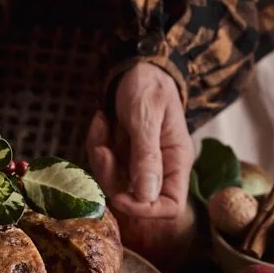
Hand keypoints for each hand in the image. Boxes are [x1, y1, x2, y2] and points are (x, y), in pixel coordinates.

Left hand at [87, 63, 192, 222]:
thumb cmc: (148, 86)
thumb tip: (147, 197)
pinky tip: (100, 121)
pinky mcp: (122, 154)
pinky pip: (103, 164)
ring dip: (99, 157)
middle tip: (102, 147)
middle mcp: (160, 167)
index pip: (169, 206)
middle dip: (110, 176)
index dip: (144, 208)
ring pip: (113, 181)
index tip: (119, 194)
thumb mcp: (145, 117)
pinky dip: (96, 144)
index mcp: (176, 161)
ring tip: (101, 123)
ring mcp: (139, 162)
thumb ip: (146, 156)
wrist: (136, 64)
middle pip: (133, 196)